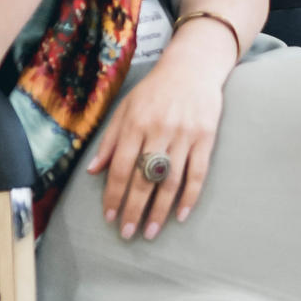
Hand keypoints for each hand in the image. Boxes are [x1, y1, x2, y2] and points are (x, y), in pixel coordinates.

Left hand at [89, 25, 230, 238]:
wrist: (193, 67)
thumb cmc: (154, 90)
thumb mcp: (125, 108)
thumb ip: (110, 140)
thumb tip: (93, 171)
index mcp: (135, 124)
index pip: (122, 168)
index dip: (114, 195)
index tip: (109, 217)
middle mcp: (159, 130)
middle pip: (145, 179)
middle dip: (134, 209)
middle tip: (127, 234)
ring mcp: (185, 135)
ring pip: (171, 181)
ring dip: (160, 210)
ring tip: (151, 232)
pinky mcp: (206, 138)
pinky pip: (198, 173)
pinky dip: (190, 197)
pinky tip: (181, 215)